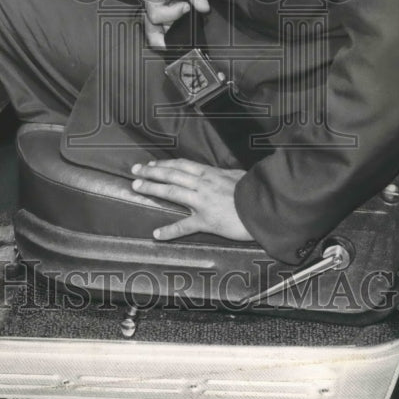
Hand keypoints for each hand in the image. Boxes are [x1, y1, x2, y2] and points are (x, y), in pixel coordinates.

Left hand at [130, 158, 252, 241]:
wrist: (263, 207)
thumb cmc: (254, 191)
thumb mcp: (238, 176)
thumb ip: (225, 175)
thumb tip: (219, 173)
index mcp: (210, 173)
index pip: (181, 165)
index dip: (164, 164)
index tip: (151, 164)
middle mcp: (202, 184)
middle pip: (171, 175)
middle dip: (151, 172)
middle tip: (135, 171)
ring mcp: (202, 202)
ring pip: (172, 192)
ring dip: (152, 189)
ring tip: (137, 187)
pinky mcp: (207, 221)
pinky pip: (185, 226)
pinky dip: (169, 231)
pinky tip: (157, 234)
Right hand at [141, 0, 208, 49]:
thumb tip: (204, 8)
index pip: (156, 15)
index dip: (173, 13)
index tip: (186, 6)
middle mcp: (148, 9)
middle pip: (151, 31)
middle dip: (169, 34)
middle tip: (183, 24)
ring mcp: (154, 16)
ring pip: (155, 37)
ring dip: (168, 39)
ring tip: (182, 36)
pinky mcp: (160, 21)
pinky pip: (161, 35)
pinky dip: (170, 38)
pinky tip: (180, 37)